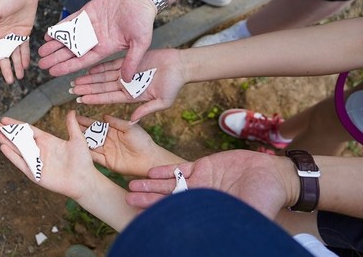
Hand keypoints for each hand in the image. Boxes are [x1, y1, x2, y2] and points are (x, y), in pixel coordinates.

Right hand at [0, 0, 38, 82]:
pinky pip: (23, 48)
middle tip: (8, 80)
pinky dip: (24, 57)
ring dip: (15, 66)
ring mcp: (12, 34)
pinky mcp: (23, 33)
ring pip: (13, 54)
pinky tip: (25, 67)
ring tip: (18, 77)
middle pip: (2, 55)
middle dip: (5, 68)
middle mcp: (0, 35)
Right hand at [0, 110, 98, 199]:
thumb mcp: (77, 140)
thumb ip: (71, 126)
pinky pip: (21, 163)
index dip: (16, 125)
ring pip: (17, 149)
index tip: (5, 119)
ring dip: (5, 141)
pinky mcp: (35, 174)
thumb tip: (72, 111)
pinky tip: (3, 147)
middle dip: (6, 132)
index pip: (27, 130)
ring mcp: (36, 162)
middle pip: (18, 139)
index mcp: (47, 141)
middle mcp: (39, 150)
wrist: (84, 180)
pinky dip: (12, 156)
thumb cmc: (82, 161)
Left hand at [38, 0, 156, 80]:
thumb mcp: (140, 43)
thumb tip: (127, 81)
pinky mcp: (87, 12)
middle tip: (41, 64)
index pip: (82, 61)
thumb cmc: (143, 19)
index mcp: (105, 48)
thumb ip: (131, 60)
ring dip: (55, 45)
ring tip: (41, 52)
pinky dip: (59, 28)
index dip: (67, 67)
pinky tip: (48, 34)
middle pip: (71, 51)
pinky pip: (70, 22)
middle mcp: (95, 39)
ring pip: (68, 38)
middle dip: (56, 58)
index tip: (53, 73)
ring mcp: (90, 26)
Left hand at [71, 49, 187, 120]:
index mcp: (132, 96)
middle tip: (71, 91)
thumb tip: (133, 120)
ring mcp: (126, 73)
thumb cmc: (174, 85)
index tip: (80, 100)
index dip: (94, 98)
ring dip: (89, 79)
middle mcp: (126, 85)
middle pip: (102, 88)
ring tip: (75, 81)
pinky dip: (99, 67)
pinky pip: (111, 65)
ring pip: (103, 77)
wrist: (181, 66)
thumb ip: (146, 110)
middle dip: (86, 89)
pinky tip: (88, 69)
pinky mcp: (129, 61)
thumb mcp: (162, 101)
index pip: (108, 98)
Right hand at [77, 114, 184, 176]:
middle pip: (91, 134)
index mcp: (114, 131)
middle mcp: (108, 140)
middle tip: (68, 125)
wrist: (149, 160)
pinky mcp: (107, 162)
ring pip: (90, 145)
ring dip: (81, 142)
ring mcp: (107, 151)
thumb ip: (117, 122)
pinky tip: (77, 151)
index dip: (86, 121)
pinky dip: (86, 154)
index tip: (75, 116)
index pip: (97, 125)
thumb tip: (104, 116)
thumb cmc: (143, 142)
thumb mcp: (130, 128)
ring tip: (69, 137)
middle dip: (80, 130)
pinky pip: (94, 157)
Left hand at [126, 150, 296, 218]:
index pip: (179, 214)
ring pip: (169, 183)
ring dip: (151, 185)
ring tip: (133, 186)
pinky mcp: (204, 165)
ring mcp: (199, 180)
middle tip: (128, 199)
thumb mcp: (248, 215)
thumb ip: (231, 223)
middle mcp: (199, 197)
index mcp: (207, 210)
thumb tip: (219, 239)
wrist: (275, 176)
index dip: (161, 215)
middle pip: (168, 199)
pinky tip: (151, 173)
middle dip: (148, 200)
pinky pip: (180, 168)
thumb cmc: (265, 200)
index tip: (143, 219)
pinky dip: (165, 170)